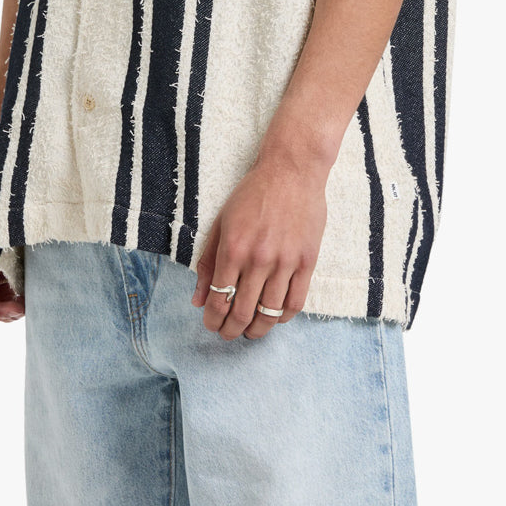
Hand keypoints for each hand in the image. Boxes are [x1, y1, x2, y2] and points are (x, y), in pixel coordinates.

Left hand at [190, 148, 327, 339]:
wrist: (291, 170)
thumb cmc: (253, 193)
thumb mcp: (222, 222)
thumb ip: (208, 262)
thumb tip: (197, 299)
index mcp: (233, 248)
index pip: (218, 299)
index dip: (212, 319)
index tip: (210, 324)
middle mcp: (258, 259)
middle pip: (242, 312)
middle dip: (231, 330)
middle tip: (227, 334)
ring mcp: (285, 261)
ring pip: (269, 312)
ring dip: (257, 330)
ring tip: (250, 332)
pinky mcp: (307, 261)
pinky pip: (295, 302)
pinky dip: (283, 317)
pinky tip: (274, 317)